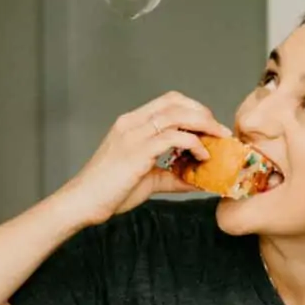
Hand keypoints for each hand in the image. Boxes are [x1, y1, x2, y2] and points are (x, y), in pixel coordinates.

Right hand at [61, 91, 231, 224]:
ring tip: (218, 141)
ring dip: (203, 125)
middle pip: (177, 102)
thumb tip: (199, 182)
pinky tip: (202, 157)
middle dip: (203, 113)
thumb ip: (173, 177)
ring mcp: (134, 134)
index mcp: (132, 123)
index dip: (194, 109)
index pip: (169, 102)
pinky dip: (193, 144)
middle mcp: (133, 122)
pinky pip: (174, 137)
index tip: (210, 127)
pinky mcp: (138, 150)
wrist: (84, 202)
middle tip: (221, 132)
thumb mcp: (148, 180)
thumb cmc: (111, 192)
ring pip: (178, 115)